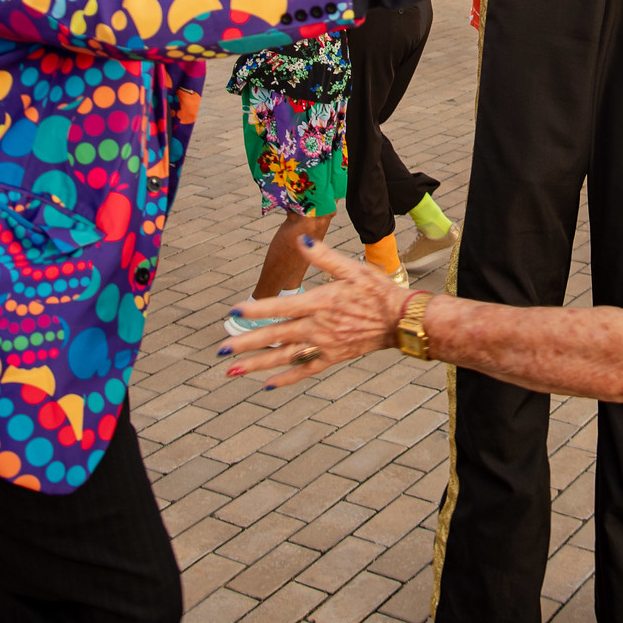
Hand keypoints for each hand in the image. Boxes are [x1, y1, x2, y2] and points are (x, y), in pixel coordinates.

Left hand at [220, 237, 411, 387]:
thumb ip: (324, 256)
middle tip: (222, 351)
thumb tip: (302, 239)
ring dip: (257, 365)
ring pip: (284, 357)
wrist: (400, 319)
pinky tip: (268, 384)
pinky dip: (286, 378)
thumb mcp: (352, 268)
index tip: (234, 312)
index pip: (281, 307)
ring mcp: (324, 346)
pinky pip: (305, 370)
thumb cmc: (377, 291)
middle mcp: (318, 327)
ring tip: (232, 371)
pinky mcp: (332, 358)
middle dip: (246, 344)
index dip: (256, 310)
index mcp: (320, 303)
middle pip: (275, 336)